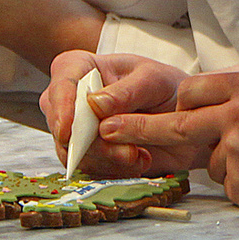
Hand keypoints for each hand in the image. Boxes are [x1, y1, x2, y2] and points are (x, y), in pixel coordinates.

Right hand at [40, 52, 199, 175]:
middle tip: (130, 151)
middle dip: (93, 144)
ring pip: (75, 154)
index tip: (69, 131)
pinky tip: (139, 160)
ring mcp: (76, 131)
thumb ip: (127, 91)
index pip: (61, 84)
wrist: (177, 116)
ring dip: (109, 160)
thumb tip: (95, 104)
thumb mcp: (153, 80)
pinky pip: (90, 170)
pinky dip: (115, 170)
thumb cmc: (161, 87)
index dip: (61, 109)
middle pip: (63, 125)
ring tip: (140, 155)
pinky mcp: (87, 155)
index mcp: (80, 69)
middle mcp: (70, 100)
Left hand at [99, 69, 238, 228]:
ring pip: (206, 159)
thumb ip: (237, 102)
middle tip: (106, 130)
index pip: (191, 90)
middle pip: (175, 121)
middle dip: (138, 127)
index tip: (141, 112)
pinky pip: (226, 185)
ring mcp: (237, 146)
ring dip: (228, 166)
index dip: (179, 107)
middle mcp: (238, 110)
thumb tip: (192, 108)